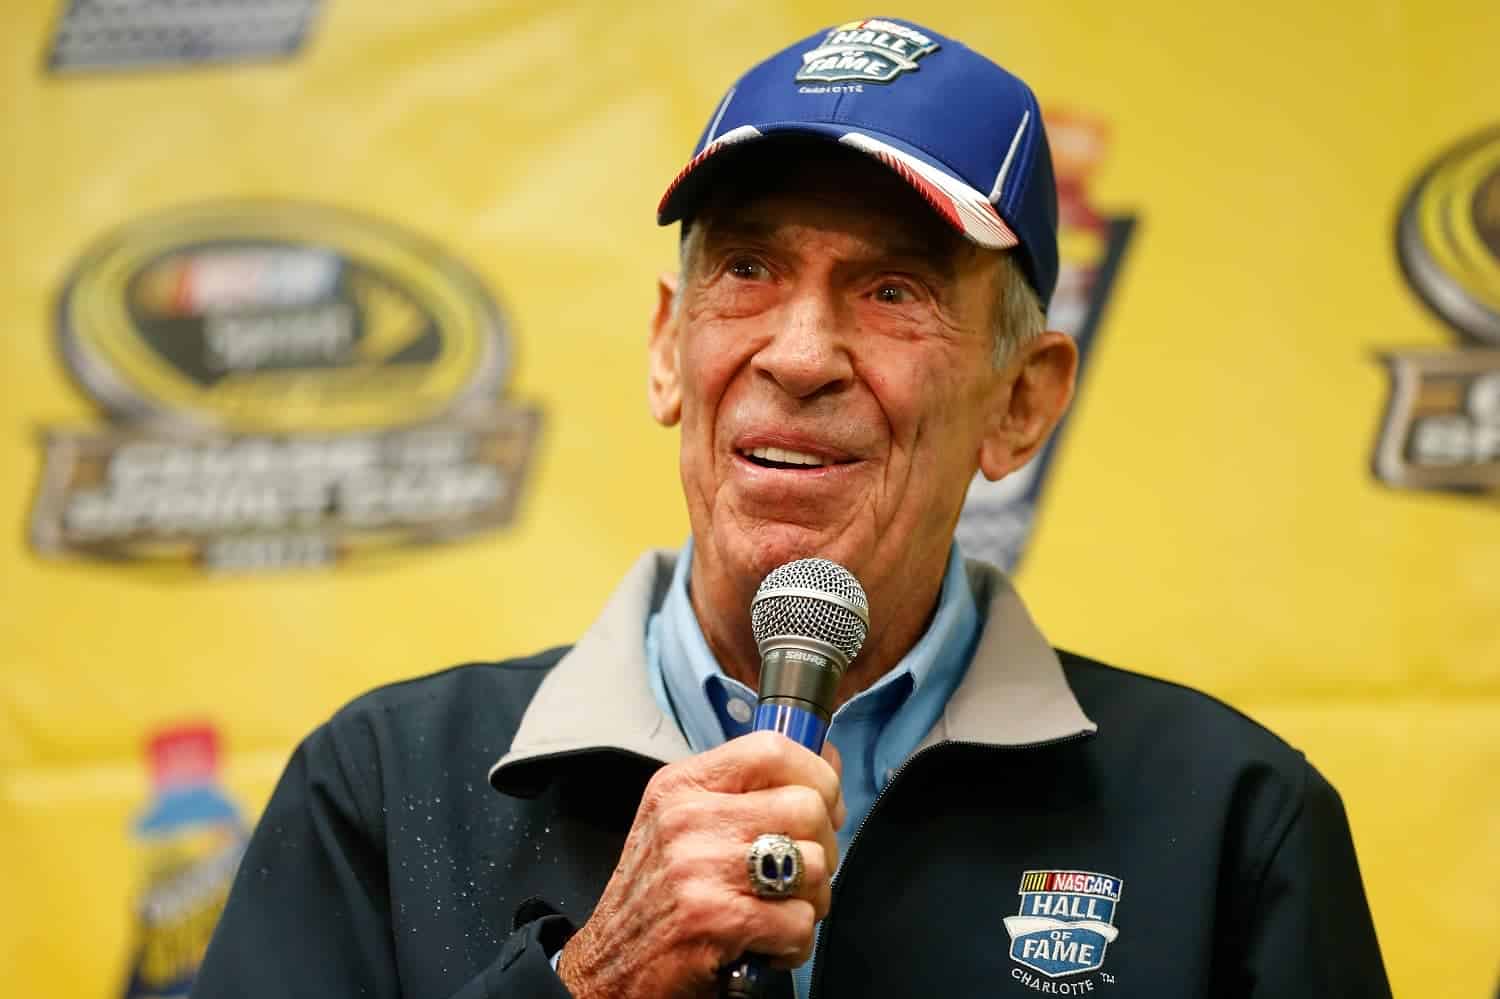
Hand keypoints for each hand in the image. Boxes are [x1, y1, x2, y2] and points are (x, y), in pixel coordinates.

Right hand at [556, 732, 845, 998]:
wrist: (606, 971)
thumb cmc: (658, 898)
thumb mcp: (683, 824)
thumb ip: (748, 791)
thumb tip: (827, 759)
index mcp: (681, 786)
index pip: (772, 748)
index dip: (817, 775)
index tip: (823, 805)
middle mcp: (686, 819)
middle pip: (806, 807)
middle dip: (824, 848)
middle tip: (800, 874)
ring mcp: (697, 868)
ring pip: (813, 865)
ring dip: (811, 900)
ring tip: (779, 911)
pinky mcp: (713, 919)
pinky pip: (799, 921)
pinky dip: (794, 943)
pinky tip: (767, 944)